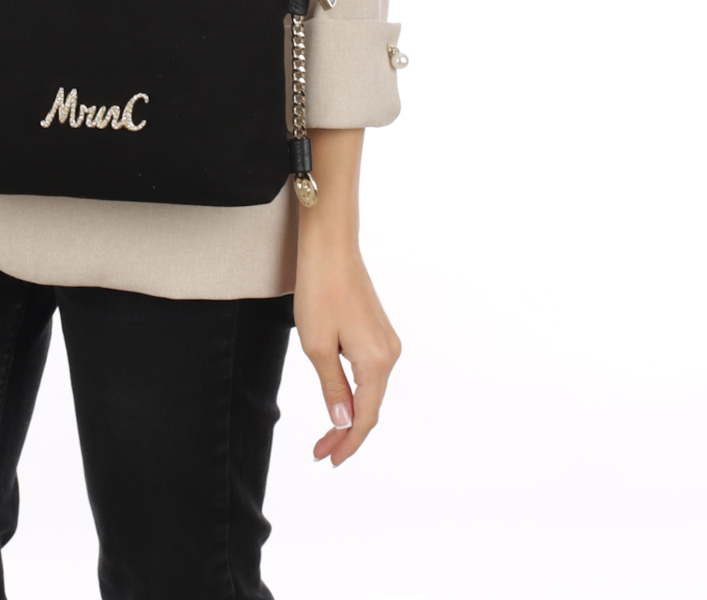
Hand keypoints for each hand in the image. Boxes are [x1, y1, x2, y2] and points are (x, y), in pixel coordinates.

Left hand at [293, 128, 400, 465]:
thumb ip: (333, 388)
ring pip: (370, 390)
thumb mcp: (317, 346)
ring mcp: (386, 341)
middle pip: (370, 407)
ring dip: (350, 413)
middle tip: (321, 451)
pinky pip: (369, 372)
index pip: (365, 418)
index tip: (327, 459)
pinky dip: (354, 391)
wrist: (331, 247)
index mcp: (376, 362)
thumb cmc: (320, 292)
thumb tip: (345, 422)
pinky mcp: (378, 330)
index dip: (347, 443)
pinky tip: (338, 399)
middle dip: (346, 433)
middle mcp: (389, 354)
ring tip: (326, 433)